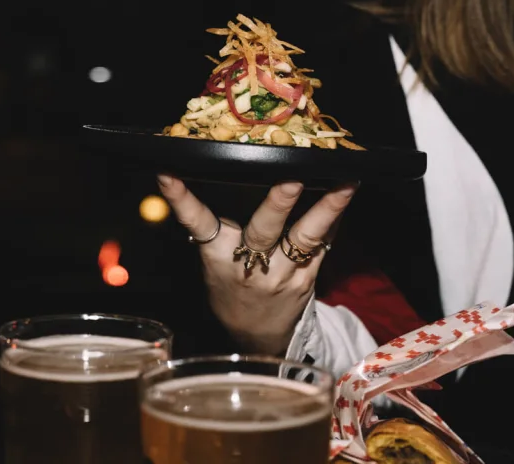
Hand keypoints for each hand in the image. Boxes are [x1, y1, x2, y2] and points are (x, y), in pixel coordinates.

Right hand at [157, 175, 356, 355]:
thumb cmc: (231, 291)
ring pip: (305, 237)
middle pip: (263, 228)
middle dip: (278, 202)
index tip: (168, 175)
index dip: (181, 199)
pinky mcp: (306, 279)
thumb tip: (238, 183)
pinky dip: (333, 220)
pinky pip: (323, 245)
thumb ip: (221, 231)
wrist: (255, 339)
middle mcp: (248, 264)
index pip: (196, 221)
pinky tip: (345, 197)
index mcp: (217, 255)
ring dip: (327, 209)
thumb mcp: (214, 264)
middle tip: (291, 177)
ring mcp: (281, 273)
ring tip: (345, 183)